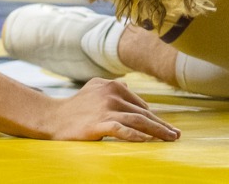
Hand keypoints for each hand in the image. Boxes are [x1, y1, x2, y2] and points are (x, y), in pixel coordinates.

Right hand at [42, 78, 177, 142]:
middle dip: (162, 125)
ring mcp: (106, 109)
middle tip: (176, 135)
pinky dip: (136, 135)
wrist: (52, 117)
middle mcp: (112, 94)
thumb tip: (129, 89)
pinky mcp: (99, 123)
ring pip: (138, 121)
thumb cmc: (75, 106)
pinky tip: (146, 141)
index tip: (168, 128)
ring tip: (169, 139)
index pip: (141, 105)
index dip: (156, 118)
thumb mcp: (94, 89)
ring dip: (157, 131)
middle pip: (143, 113)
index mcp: (113, 86)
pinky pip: (122, 130)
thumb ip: (112, 88)